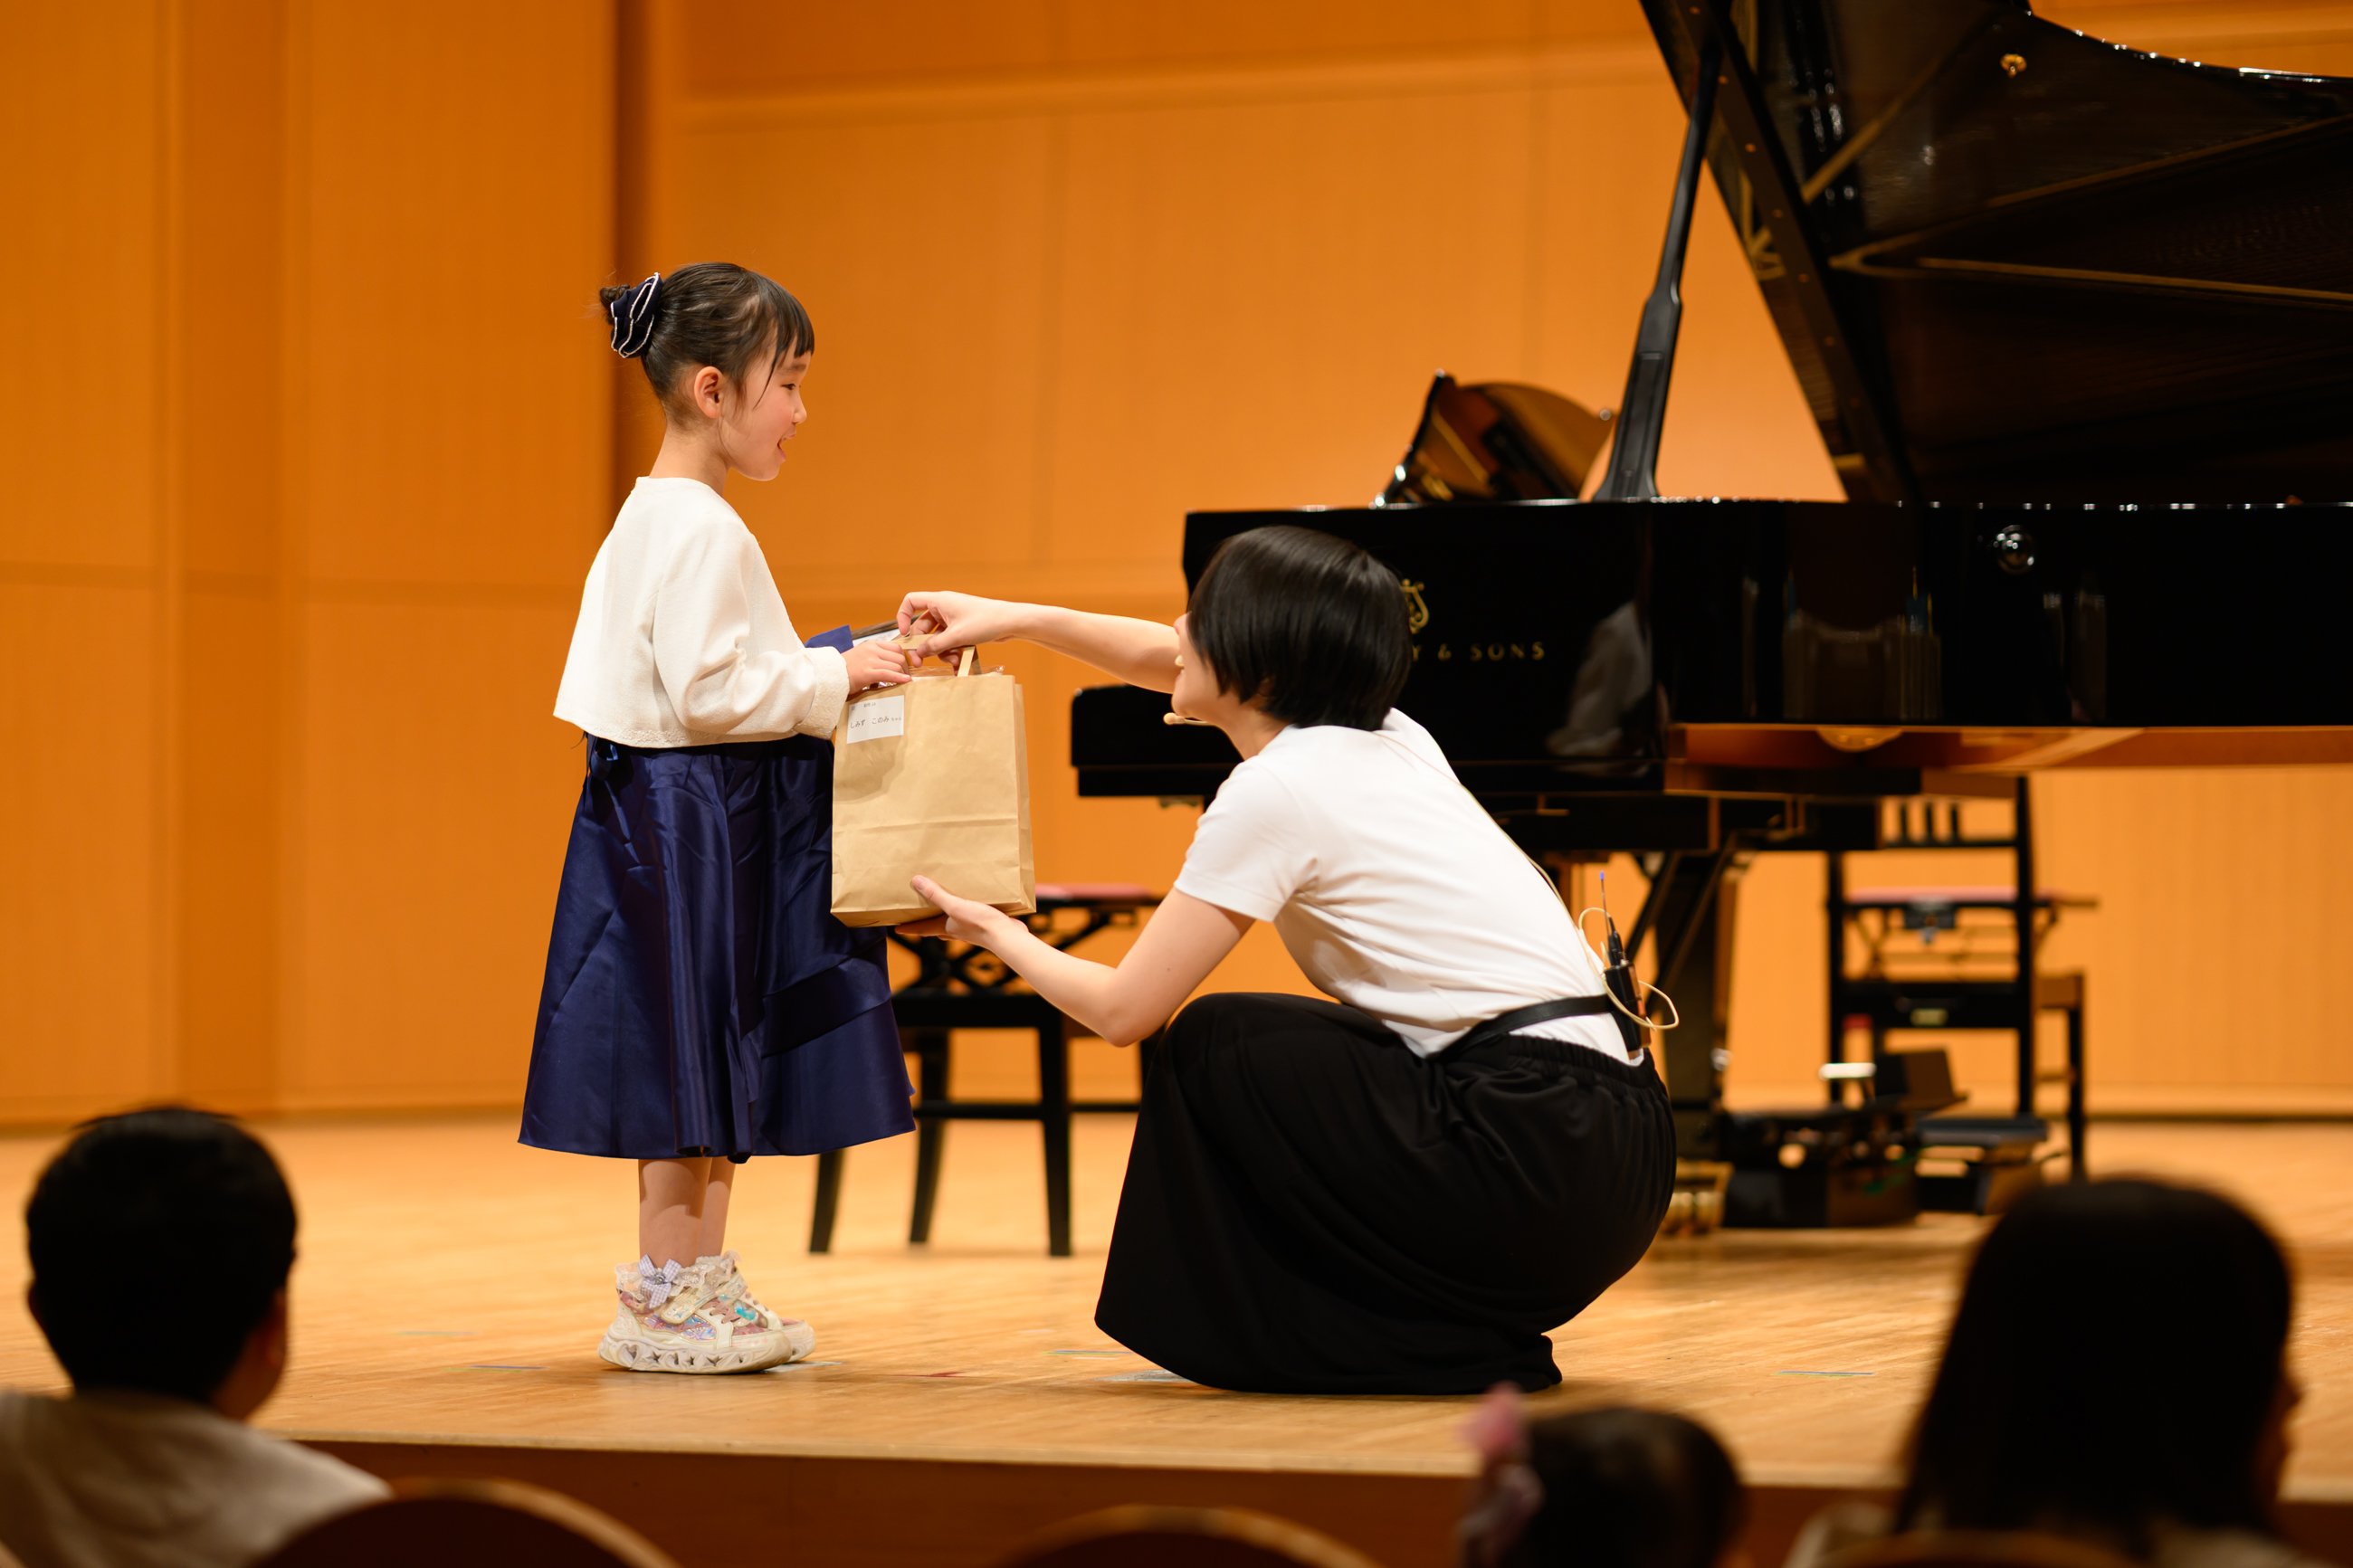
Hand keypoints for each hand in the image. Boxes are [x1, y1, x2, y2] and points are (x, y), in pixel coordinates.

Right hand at [842, 639, 916, 691]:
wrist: (829, 675)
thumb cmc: (845, 669)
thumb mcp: (863, 657)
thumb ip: (876, 658)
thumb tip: (893, 666)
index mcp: (871, 644)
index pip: (896, 647)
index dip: (904, 657)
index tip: (905, 666)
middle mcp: (872, 650)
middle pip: (899, 656)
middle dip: (905, 667)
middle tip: (905, 676)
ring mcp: (869, 660)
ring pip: (896, 665)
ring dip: (903, 674)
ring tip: (904, 681)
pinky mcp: (867, 672)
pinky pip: (889, 674)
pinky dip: (899, 678)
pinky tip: (905, 681)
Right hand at [895, 590, 1027, 662]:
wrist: (1010, 622)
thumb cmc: (985, 620)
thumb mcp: (956, 636)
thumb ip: (935, 645)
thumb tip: (919, 652)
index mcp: (939, 601)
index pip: (911, 601)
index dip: (902, 616)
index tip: (903, 634)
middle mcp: (944, 608)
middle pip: (923, 626)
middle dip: (924, 645)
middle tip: (921, 661)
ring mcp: (954, 619)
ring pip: (937, 637)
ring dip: (941, 651)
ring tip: (952, 660)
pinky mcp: (963, 628)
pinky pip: (950, 641)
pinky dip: (952, 651)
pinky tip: (958, 662)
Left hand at [896, 875, 1011, 945]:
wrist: (1007, 936)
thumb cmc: (980, 924)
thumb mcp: (955, 906)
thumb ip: (937, 894)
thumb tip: (915, 882)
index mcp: (945, 927)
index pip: (921, 928)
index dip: (908, 928)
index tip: (896, 929)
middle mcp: (955, 930)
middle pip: (935, 927)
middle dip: (926, 923)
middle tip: (918, 917)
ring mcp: (970, 929)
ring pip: (952, 923)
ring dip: (945, 917)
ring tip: (942, 906)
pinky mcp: (983, 924)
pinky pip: (969, 917)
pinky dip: (965, 911)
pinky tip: (971, 903)